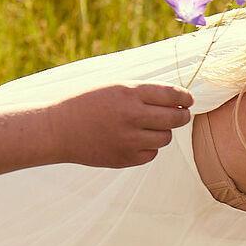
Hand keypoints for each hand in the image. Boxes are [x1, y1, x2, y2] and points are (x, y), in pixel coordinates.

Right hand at [48, 82, 193, 167]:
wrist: (56, 130)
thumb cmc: (87, 103)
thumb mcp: (113, 87)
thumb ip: (144, 92)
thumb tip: (179, 98)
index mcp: (128, 93)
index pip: (172, 95)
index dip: (185, 98)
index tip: (188, 100)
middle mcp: (131, 116)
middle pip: (176, 118)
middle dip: (182, 116)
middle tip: (180, 114)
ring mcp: (129, 140)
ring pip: (165, 138)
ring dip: (161, 132)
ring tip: (145, 127)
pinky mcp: (125, 158)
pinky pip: (151, 154)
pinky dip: (147, 148)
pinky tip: (131, 140)